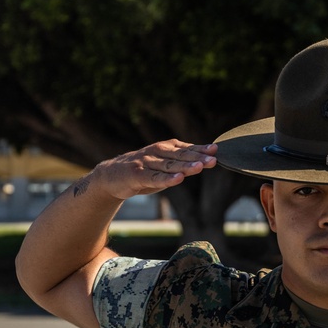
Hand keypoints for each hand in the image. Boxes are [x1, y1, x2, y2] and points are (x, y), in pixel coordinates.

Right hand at [86, 139, 217, 200]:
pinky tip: (178, 179)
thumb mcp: (163, 166)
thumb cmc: (142, 171)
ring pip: (169, 166)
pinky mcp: (137, 175)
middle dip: (197, 157)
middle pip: (180, 156)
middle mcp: (156, 152)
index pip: (186, 149)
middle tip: (213, 159)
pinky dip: (166, 179)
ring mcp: (146, 163)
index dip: (201, 149)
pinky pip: (154, 178)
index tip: (216, 150)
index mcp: (164, 148)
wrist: (111, 176)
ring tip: (200, 167)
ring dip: (185, 166)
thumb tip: (205, 161)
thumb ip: (181, 163)